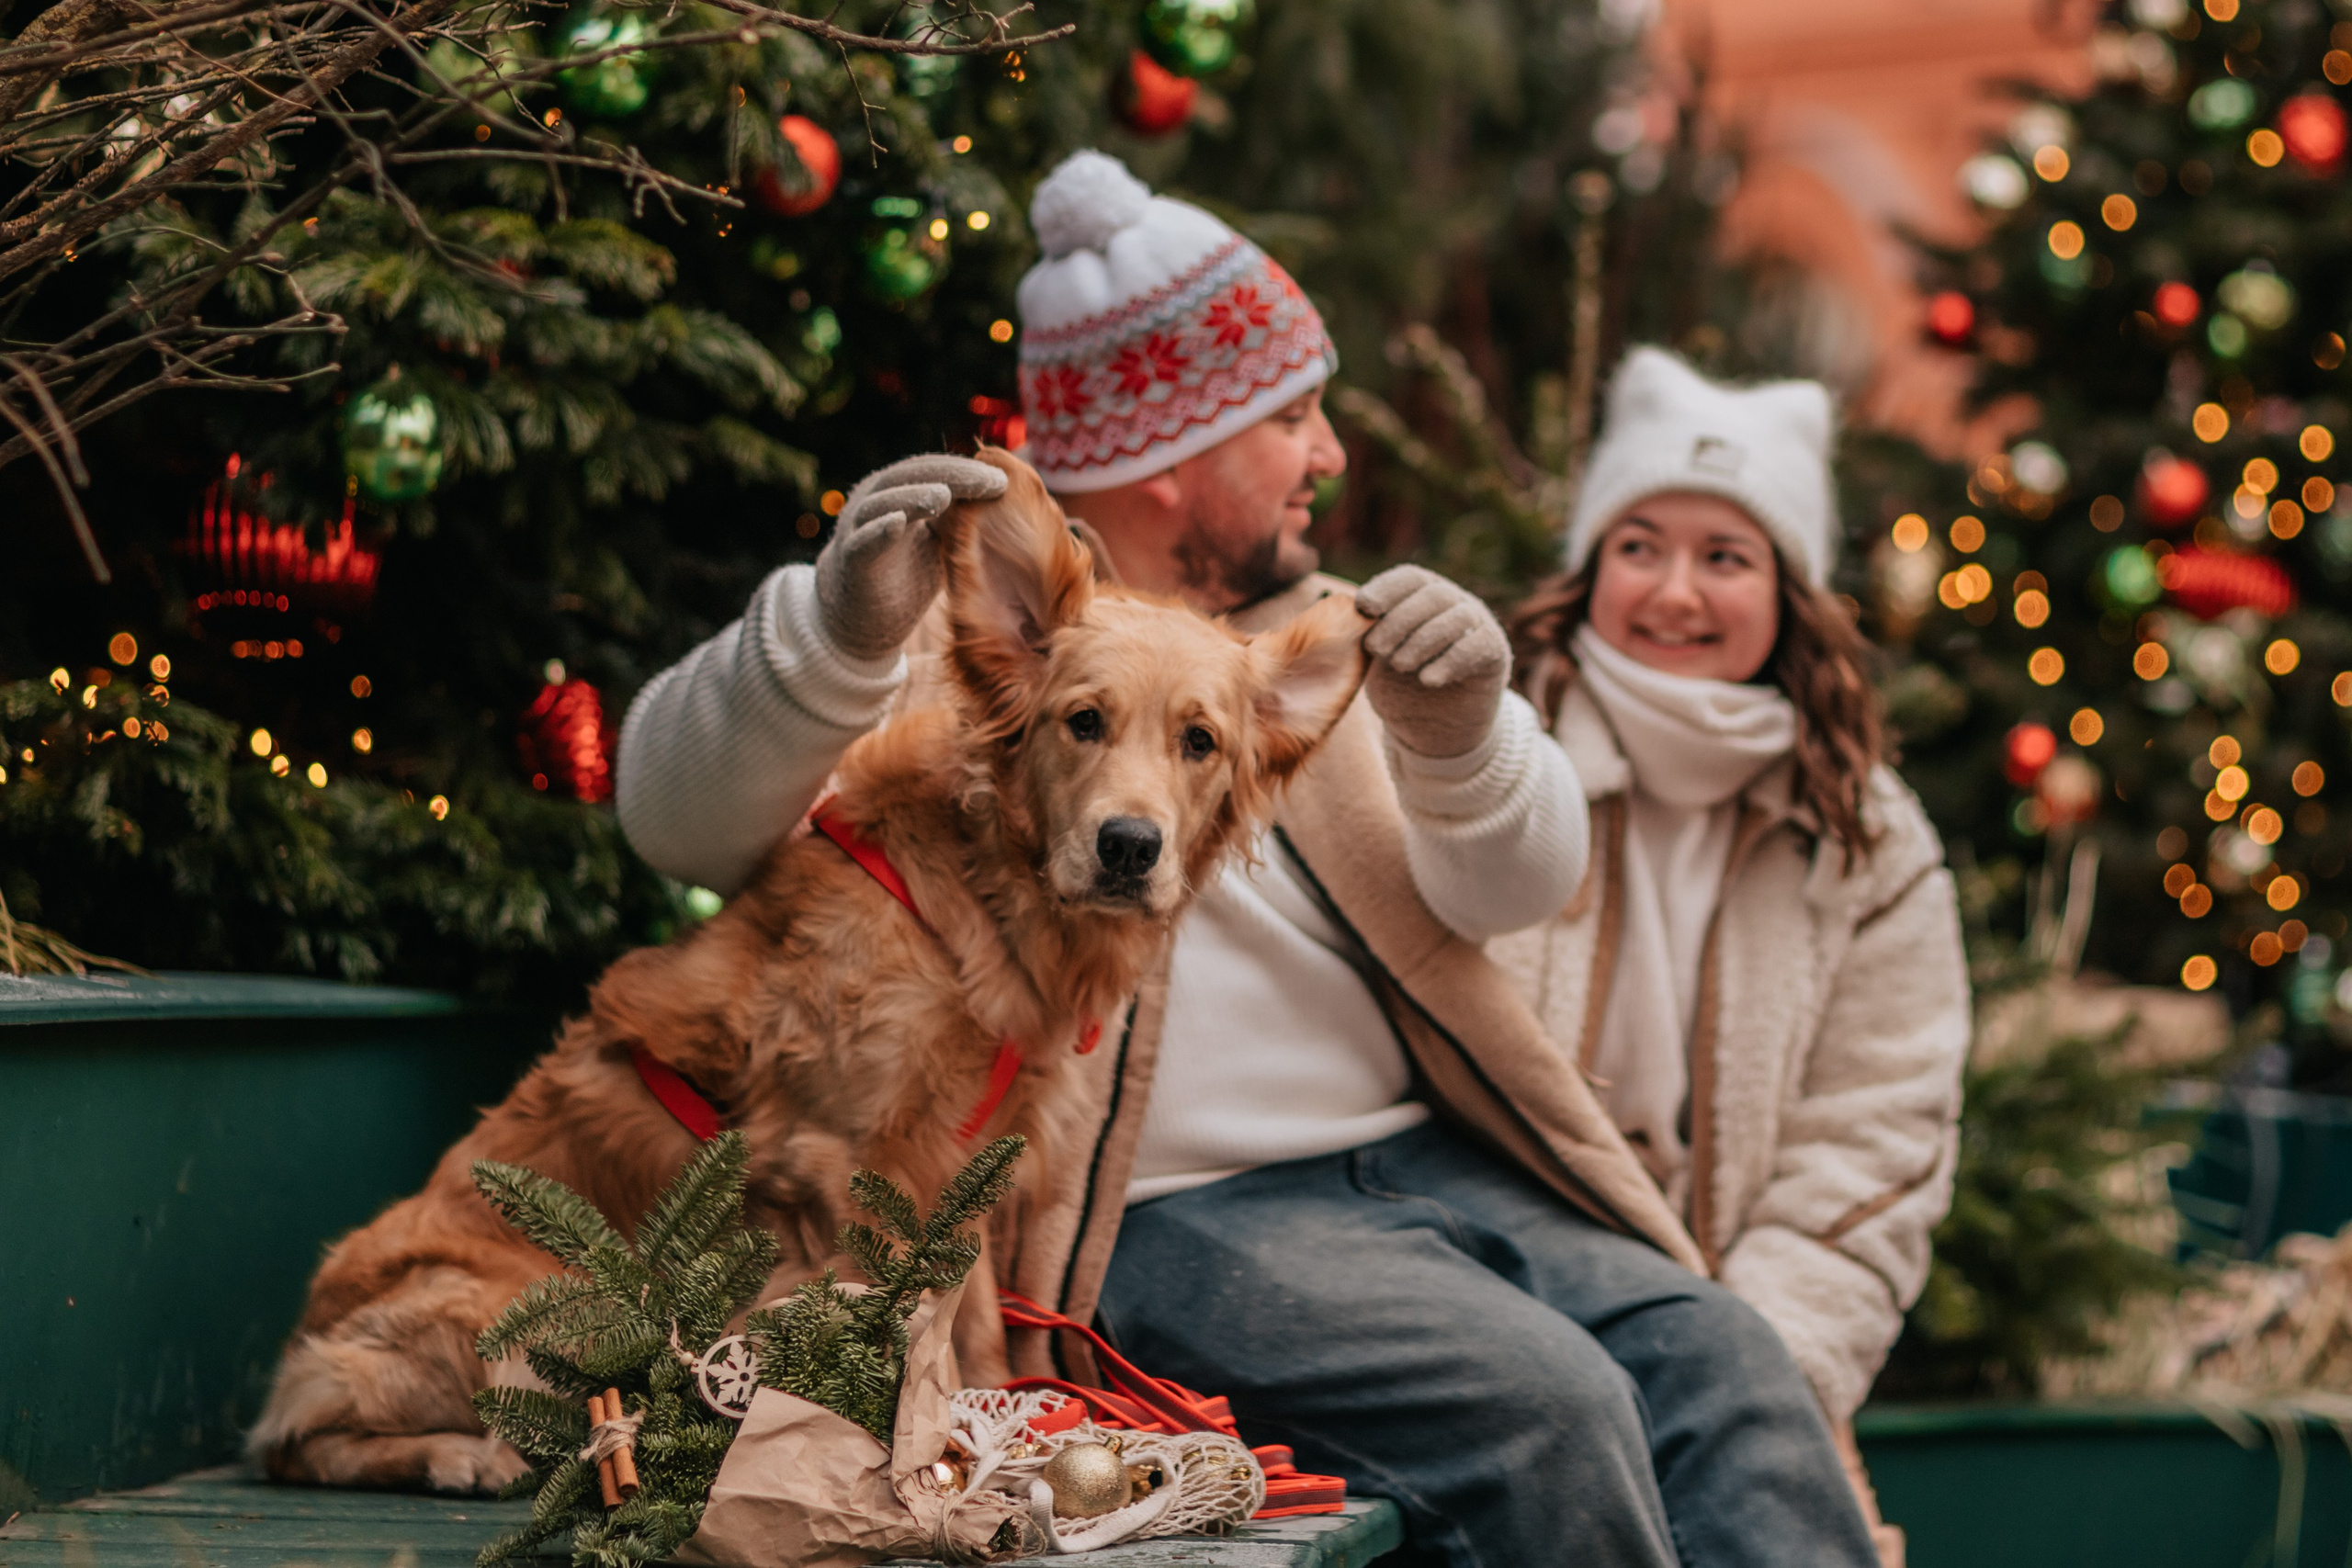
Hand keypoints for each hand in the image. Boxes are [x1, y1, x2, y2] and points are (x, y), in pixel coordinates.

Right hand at [815, 455, 1008, 660]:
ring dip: (914, 497)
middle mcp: (875, 502)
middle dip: (951, 476)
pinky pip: (862, 541)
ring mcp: (858, 529)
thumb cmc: (905, 576)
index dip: (967, 471)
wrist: (860, 622)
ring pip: (883, 503)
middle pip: (911, 476)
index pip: (934, 471)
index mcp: (900, 494)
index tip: (1003, 479)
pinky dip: (878, 531)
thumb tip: (1005, 499)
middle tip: (988, 480)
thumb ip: (960, 520)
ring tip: (944, 495)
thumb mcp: (939, 543)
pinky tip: (898, 523)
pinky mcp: (849, 560)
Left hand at [1356, 564, 1510, 759]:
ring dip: (1422, 641)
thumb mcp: (1379, 657)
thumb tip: (1348, 615)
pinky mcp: (1495, 651)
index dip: (1386, 588)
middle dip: (1399, 621)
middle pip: (1431, 595)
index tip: (1364, 606)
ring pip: (1456, 618)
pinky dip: (1449, 662)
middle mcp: (1454, 601)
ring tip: (1401, 666)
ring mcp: (1478, 623)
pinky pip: (1476, 646)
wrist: (1436, 725)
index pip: (1409, 578)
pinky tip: (1428, 679)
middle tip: (1376, 649)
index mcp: (1422, 594)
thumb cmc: (1401, 683)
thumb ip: (1369, 633)